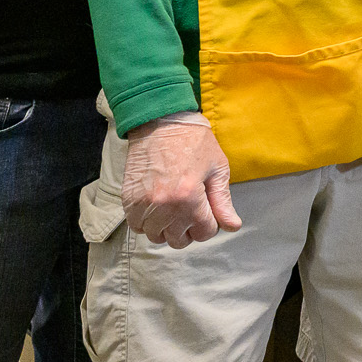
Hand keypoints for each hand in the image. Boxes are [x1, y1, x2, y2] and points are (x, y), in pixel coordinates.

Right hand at [121, 112, 241, 247]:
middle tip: (191, 209)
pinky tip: (157, 207)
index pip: (204, 233)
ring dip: (167, 228)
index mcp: (189, 198)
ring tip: (173, 208)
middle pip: (179, 240)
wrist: (160, 120)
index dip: (210, 223)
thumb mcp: (217, 168)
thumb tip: (233, 226)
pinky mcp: (128, 199)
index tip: (207, 209)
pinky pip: (138, 227)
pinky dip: (148, 222)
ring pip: (157, 237)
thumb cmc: (193, 141)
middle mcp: (164, 205)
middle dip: (189, 228)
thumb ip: (222, 201)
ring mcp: (143, 204)